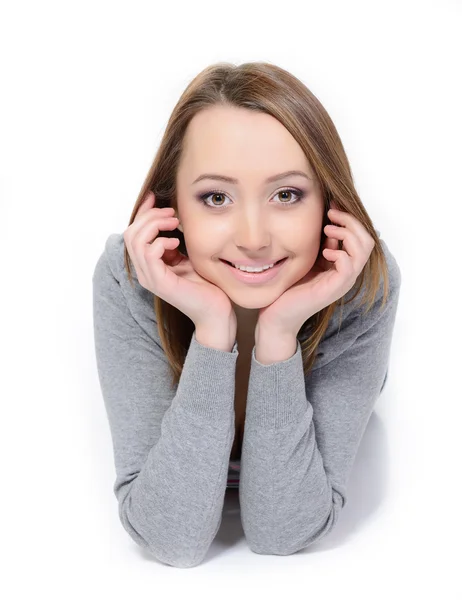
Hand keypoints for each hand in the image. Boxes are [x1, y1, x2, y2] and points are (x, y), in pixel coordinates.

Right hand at [124, 191, 235, 328]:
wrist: (216, 311)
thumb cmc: (206, 285)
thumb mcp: (187, 256)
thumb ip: (174, 241)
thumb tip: (171, 216)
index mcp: (148, 264)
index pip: (133, 232)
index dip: (142, 212)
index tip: (155, 196)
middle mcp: (144, 271)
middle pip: (130, 233)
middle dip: (150, 216)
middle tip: (172, 212)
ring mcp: (150, 278)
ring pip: (136, 240)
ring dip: (155, 224)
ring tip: (174, 222)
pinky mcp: (160, 282)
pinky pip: (149, 253)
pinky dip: (161, 241)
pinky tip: (177, 241)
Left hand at [256, 207, 375, 336]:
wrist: (277, 315)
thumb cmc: (289, 287)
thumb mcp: (308, 258)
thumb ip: (321, 243)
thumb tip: (328, 220)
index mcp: (342, 264)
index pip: (361, 237)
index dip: (349, 218)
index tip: (332, 206)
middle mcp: (346, 273)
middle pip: (367, 240)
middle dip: (351, 221)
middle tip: (331, 213)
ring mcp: (342, 282)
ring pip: (363, 250)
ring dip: (347, 233)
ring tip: (327, 229)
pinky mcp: (334, 289)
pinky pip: (349, 266)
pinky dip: (339, 253)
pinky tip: (325, 252)